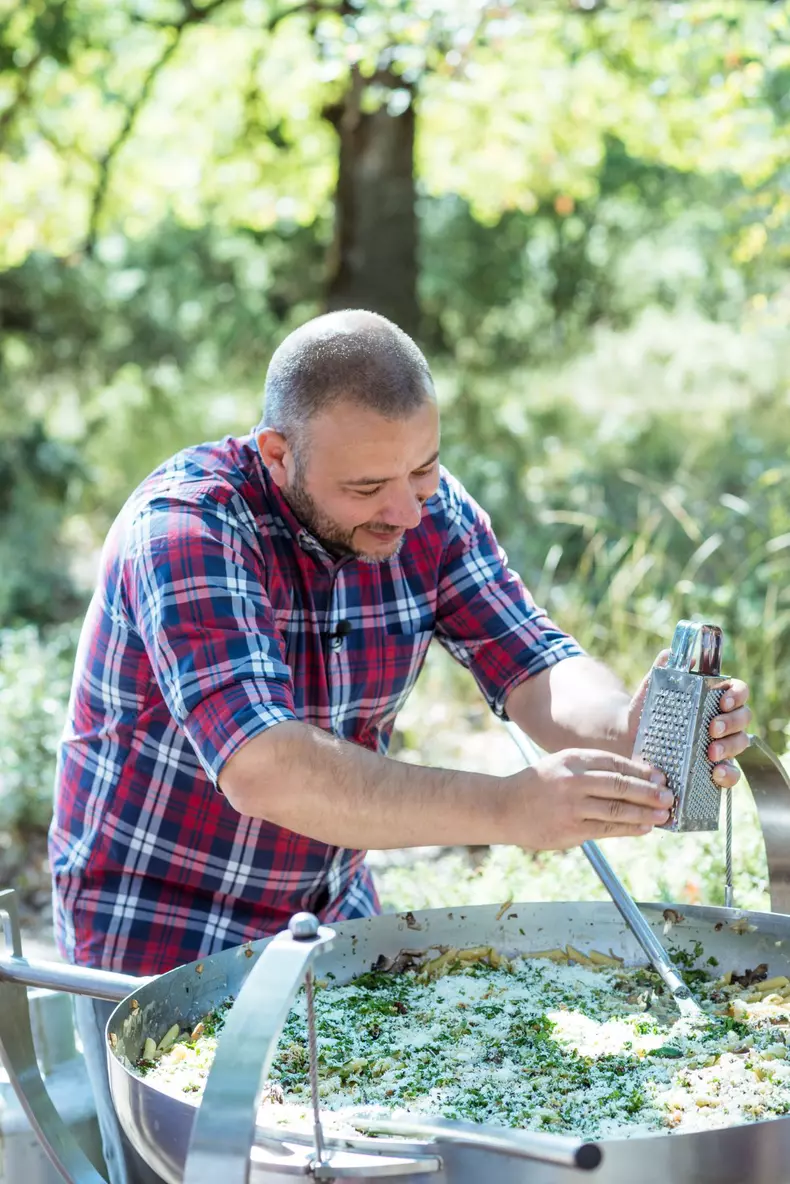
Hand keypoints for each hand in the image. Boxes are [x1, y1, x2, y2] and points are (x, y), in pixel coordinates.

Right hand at [511, 748, 673, 850]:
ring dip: (644, 813)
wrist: (504, 807)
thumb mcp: (562, 765)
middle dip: (649, 792)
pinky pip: (606, 828)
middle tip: (669, 796)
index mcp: (572, 759)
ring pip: (616, 809)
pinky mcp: (570, 830)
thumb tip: (635, 778)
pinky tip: (644, 828)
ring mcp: (571, 807)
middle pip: (619, 785)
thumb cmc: (539, 785)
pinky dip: (628, 828)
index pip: (614, 763)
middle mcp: (572, 781)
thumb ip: (592, 769)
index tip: (660, 777)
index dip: (641, 771)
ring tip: (663, 815)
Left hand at [628, 651, 751, 788]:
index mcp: (714, 697)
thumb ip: (661, 669)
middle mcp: (723, 720)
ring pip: (741, 743)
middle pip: (743, 717)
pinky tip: (715, 773)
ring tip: (710, 753)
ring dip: (730, 747)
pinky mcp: (713, 768)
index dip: (737, 694)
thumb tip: (671, 653)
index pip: (738, 691)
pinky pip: (732, 774)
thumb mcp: (651, 689)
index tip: (723, 700)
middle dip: (731, 722)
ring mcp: (721, 744)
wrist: (628, 739)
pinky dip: (728, 774)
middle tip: (712, 728)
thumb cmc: (646, 710)